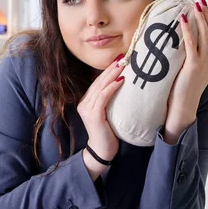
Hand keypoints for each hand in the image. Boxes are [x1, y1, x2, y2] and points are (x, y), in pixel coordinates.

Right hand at [78, 54, 124, 177]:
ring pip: (100, 87)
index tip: (120, 60)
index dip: (108, 71)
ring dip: (112, 74)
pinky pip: (103, 97)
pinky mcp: (92, 115)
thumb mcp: (109, 114)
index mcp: (86, 102)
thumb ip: (110, 101)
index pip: (98, 82)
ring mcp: (86, 109)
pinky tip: (121, 80)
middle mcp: (83, 103)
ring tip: (123, 65)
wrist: (103, 151)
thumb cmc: (109, 134)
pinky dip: (112, 87)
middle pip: (98, 82)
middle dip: (111, 68)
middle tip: (123, 57)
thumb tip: (124, 86)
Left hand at [164, 0, 207, 142]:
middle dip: (206, 14)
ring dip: (200, 18)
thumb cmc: (182, 91)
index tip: (203, 7)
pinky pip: (192, 44)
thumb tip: (178, 44)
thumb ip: (188, 58)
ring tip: (194, 5)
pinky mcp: (193, 66)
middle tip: (200, 0)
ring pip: (205, 35)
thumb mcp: (188, 70)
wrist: (182, 108)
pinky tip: (184, 20)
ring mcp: (204, 63)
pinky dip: (188, 30)